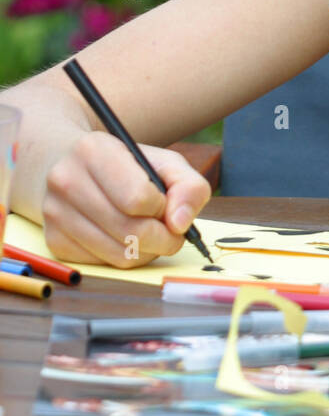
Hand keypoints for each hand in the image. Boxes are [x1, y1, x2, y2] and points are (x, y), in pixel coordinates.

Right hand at [43, 131, 211, 267]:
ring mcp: (55, 212)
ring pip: (120, 255)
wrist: (74, 166)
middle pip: (131, 231)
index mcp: (93, 151)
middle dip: (163, 238)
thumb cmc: (127, 166)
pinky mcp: (54, 240)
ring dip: (147, 251)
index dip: (162, 207)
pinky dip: (125, 257)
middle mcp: (66, 180)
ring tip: (149, 233)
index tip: (163, 204)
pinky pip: (104, 264)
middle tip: (170, 231)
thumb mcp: (165, 163)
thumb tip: (180, 224)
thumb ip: (188, 187)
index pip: (138, 198)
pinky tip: (125, 238)